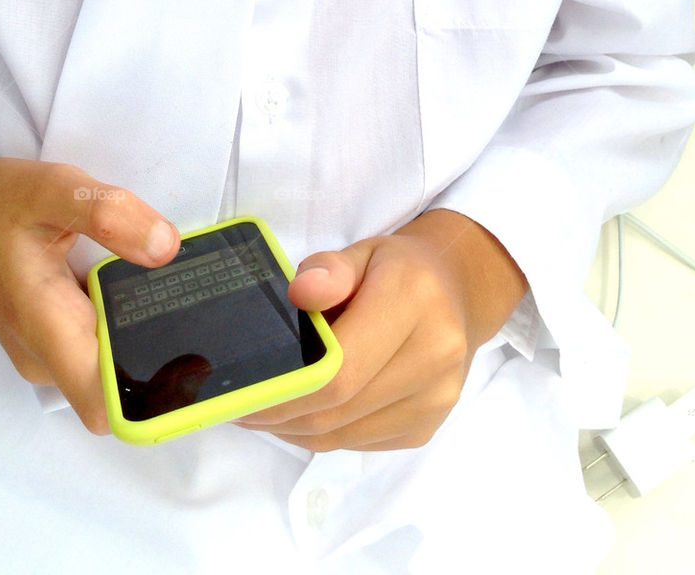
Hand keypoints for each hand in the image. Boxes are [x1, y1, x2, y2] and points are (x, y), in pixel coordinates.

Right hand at [0, 155, 179, 433]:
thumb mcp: (51, 188)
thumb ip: (108, 214)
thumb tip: (166, 248)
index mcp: (46, 330)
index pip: (107, 406)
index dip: (157, 399)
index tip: (197, 360)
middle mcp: (45, 356)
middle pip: (119, 387)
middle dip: (166, 359)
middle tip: (208, 312)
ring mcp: (44, 349)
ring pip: (109, 365)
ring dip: (144, 339)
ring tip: (182, 293)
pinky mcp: (47, 334)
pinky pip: (96, 345)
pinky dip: (123, 323)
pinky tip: (144, 283)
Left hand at [233, 209, 527, 451]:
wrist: (457, 293)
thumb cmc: (398, 270)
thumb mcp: (362, 251)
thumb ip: (329, 269)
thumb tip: (300, 293)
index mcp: (414, 300)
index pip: (340, 368)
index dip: (285, 389)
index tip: (242, 392)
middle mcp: (434, 355)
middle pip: (336, 410)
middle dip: (278, 414)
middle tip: (237, 404)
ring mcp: (435, 400)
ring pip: (341, 435)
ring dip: (293, 429)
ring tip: (261, 407)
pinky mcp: (425, 428)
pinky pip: (357, 443)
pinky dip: (321, 433)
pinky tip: (300, 411)